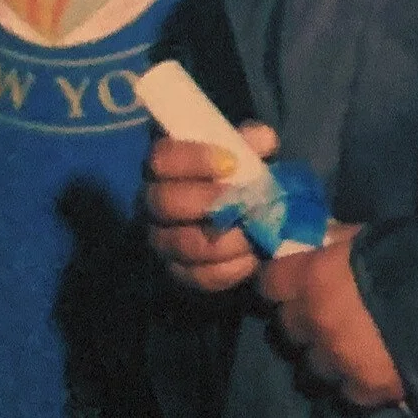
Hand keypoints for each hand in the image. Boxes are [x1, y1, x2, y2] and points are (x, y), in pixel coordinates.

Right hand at [144, 120, 278, 291]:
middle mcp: (153, 203)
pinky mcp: (178, 271)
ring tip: (254, 234)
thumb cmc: (236, 171)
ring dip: (223, 241)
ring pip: (181, 244)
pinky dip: (227, 270)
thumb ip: (252, 140)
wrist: (240, 211)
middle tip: (244, 203)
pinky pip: (196, 276)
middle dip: (208, 203)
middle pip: (165, 203)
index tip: (231, 163)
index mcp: (165, 165)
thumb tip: (263, 141)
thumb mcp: (245, 148)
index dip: (195, 160)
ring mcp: (162, 239)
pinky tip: (251, 259)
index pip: (162, 158)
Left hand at [258, 225, 404, 407]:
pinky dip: (354, 381)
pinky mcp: (363, 388)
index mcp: (312, 277)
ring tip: (348, 347)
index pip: (269, 283)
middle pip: (286, 328)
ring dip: (325, 355)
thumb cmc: (407, 252)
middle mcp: (314, 322)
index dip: (280, 282)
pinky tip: (372, 368)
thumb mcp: (365, 235)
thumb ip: (336, 244)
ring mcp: (336, 360)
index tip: (290, 280)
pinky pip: (345, 392)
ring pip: (311, 367)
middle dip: (302, 320)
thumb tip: (322, 243)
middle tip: (323, 313)